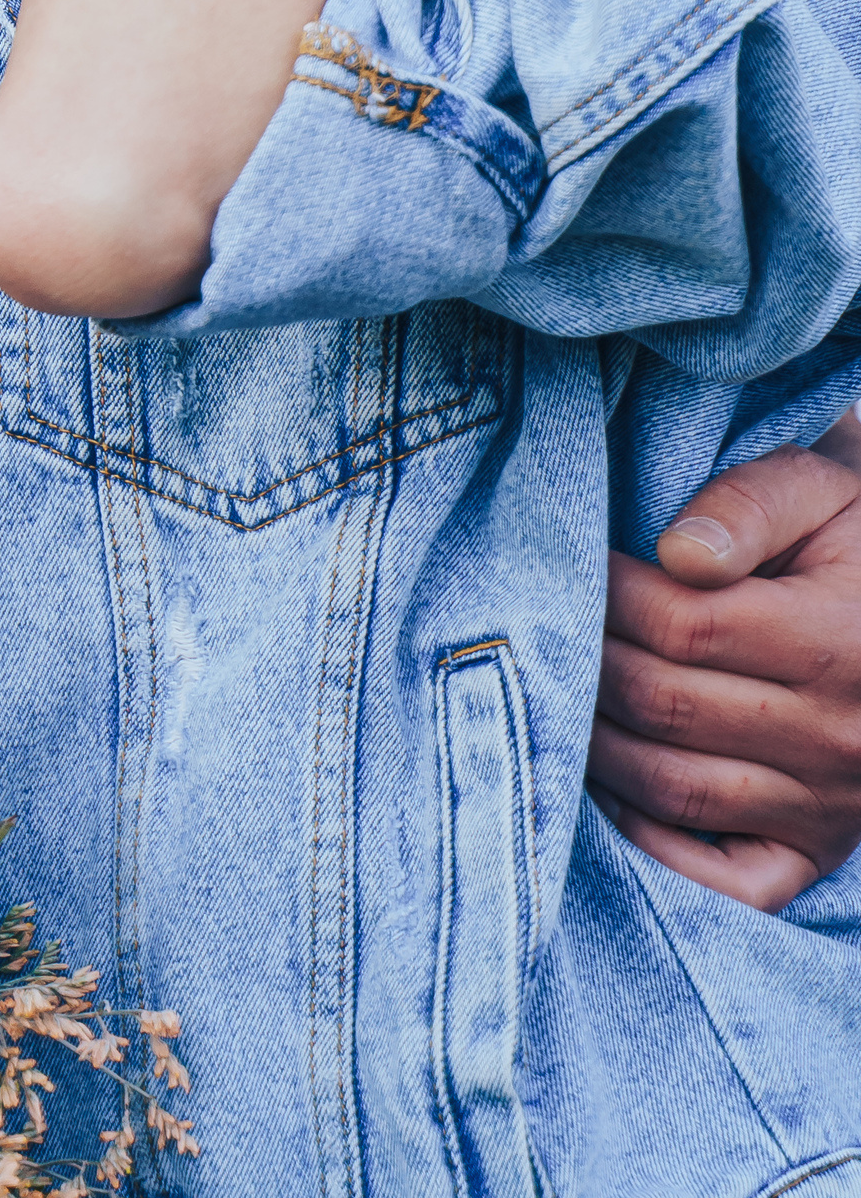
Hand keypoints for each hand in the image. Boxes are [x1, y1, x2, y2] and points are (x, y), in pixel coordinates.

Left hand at [592, 416, 860, 907]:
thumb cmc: (852, 537)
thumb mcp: (821, 489)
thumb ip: (751, 504)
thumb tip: (677, 552)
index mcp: (835, 642)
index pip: (684, 627)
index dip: (610, 592)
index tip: (575, 560)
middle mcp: (838, 737)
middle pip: (665, 706)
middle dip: (588, 660)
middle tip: (543, 624)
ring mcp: (828, 807)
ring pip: (675, 788)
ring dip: (596, 745)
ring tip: (558, 691)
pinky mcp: (815, 851)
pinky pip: (726, 883)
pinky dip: (654, 846)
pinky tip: (606, 791)